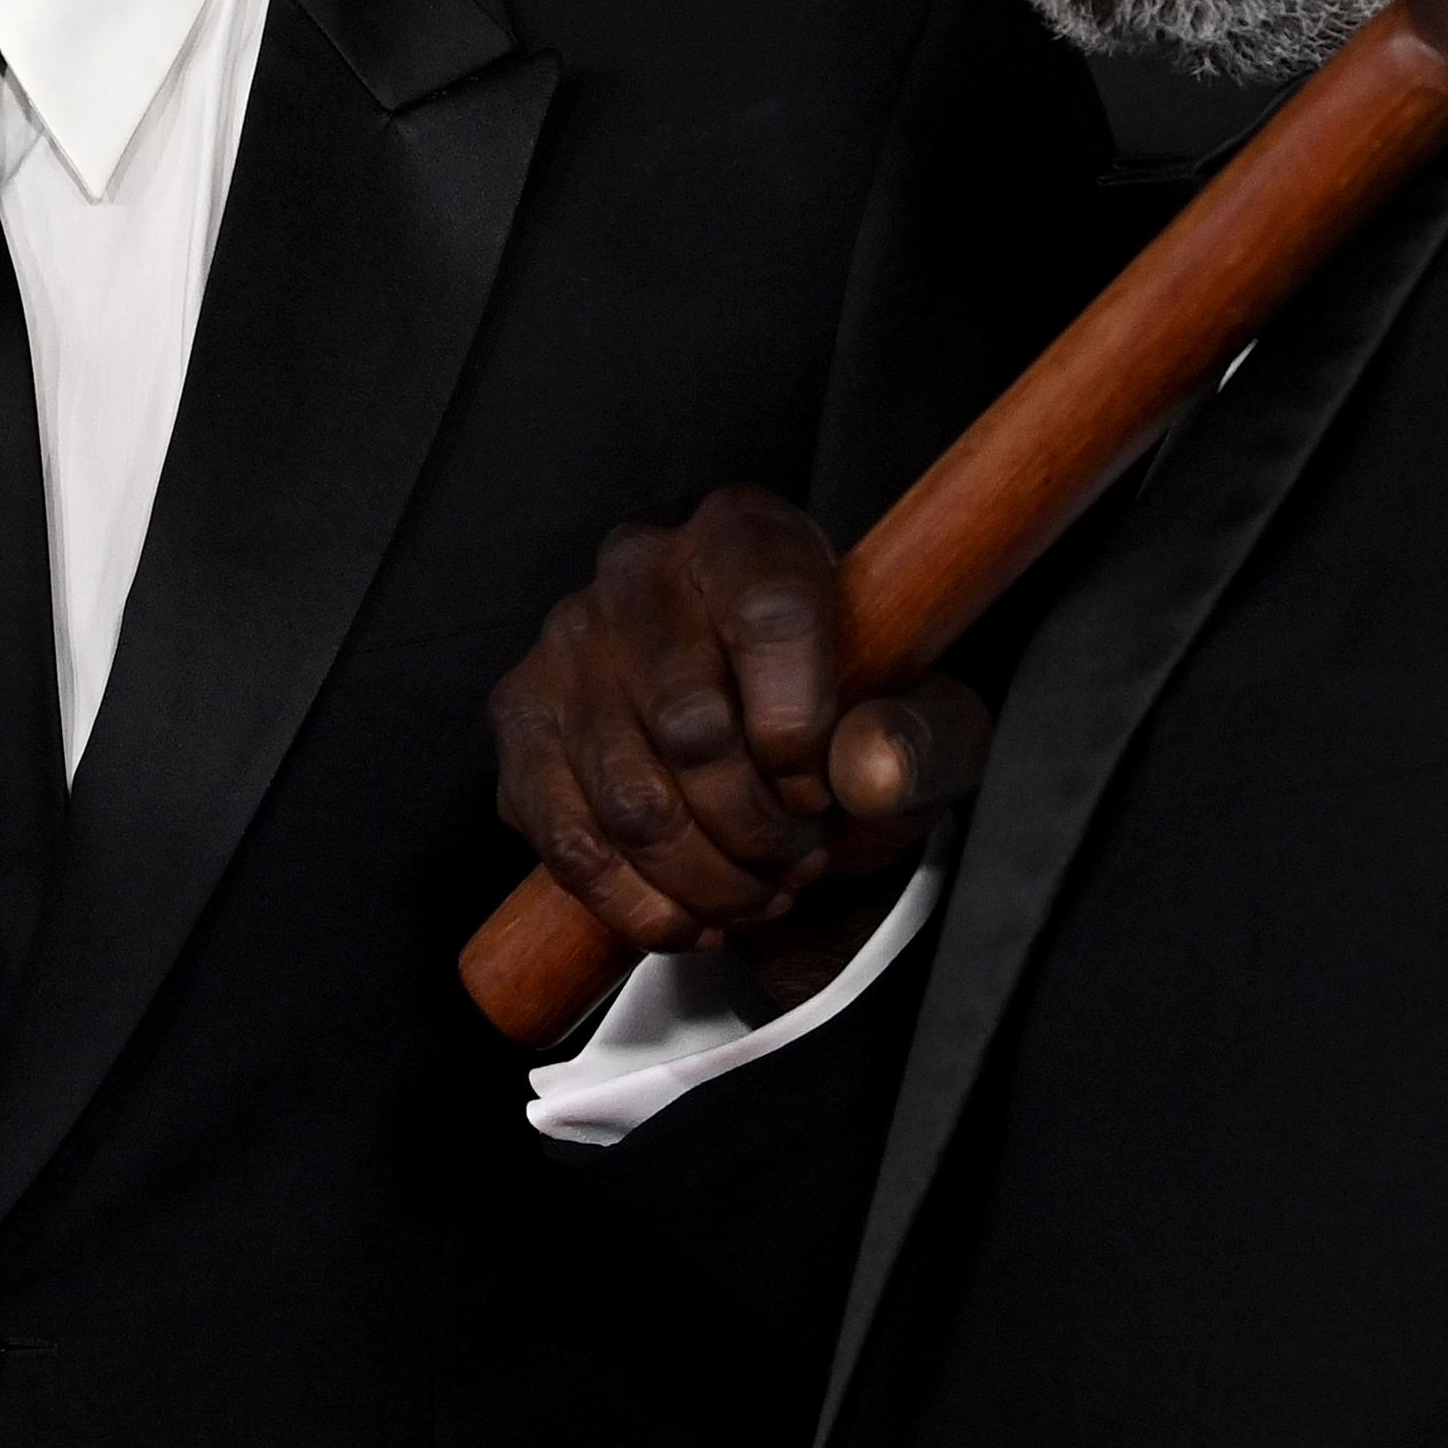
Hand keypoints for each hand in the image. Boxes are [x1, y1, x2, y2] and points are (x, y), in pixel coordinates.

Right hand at [487, 486, 990, 990]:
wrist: (768, 760)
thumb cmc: (847, 724)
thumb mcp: (925, 727)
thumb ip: (921, 741)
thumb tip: (869, 769)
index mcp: (746, 533)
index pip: (770, 615)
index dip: (803, 728)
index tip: (822, 788)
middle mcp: (639, 569)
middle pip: (690, 723)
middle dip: (756, 828)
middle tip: (798, 861)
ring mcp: (566, 644)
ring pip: (630, 802)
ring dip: (707, 880)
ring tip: (756, 893)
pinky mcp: (521, 722)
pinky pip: (571, 843)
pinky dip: (640, 906)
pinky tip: (692, 914)